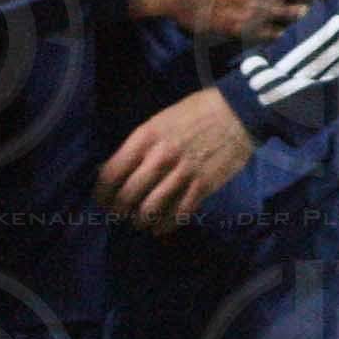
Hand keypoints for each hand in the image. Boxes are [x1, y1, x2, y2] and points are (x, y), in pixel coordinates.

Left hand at [96, 87, 254, 233]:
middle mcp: (160, 157)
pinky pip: (179, 214)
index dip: (102, 193)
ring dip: (140, 220)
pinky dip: (166, 225)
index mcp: (145, 138)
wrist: (237, 111)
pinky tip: (160, 227)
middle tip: (118, 214)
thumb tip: (113, 170)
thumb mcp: (157, 122)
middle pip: (128, 195)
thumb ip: (137, 147)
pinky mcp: (203, 186)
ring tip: (139, 221)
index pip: (111, 174)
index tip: (101, 201)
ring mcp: (182, 174)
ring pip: (150, 209)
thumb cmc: (193, 113)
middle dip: (118, 210)